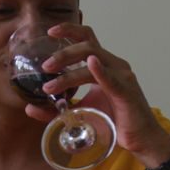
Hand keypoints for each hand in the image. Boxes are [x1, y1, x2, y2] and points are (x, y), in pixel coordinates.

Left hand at [31, 23, 169, 164]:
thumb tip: (30, 107)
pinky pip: (112, 78)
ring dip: (70, 69)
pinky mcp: (126, 92)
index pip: (87, 38)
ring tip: (51, 84)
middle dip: (64, 53)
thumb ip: (57, 108)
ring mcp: (122, 76)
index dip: (69, 30)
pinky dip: (100, 70)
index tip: (49, 31)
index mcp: (104, 65)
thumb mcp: (80, 112)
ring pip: (94, 59)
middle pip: (87, 45)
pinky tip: (91, 64)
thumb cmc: (113, 122)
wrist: (139, 140)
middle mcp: (114, 65)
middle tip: (45, 66)